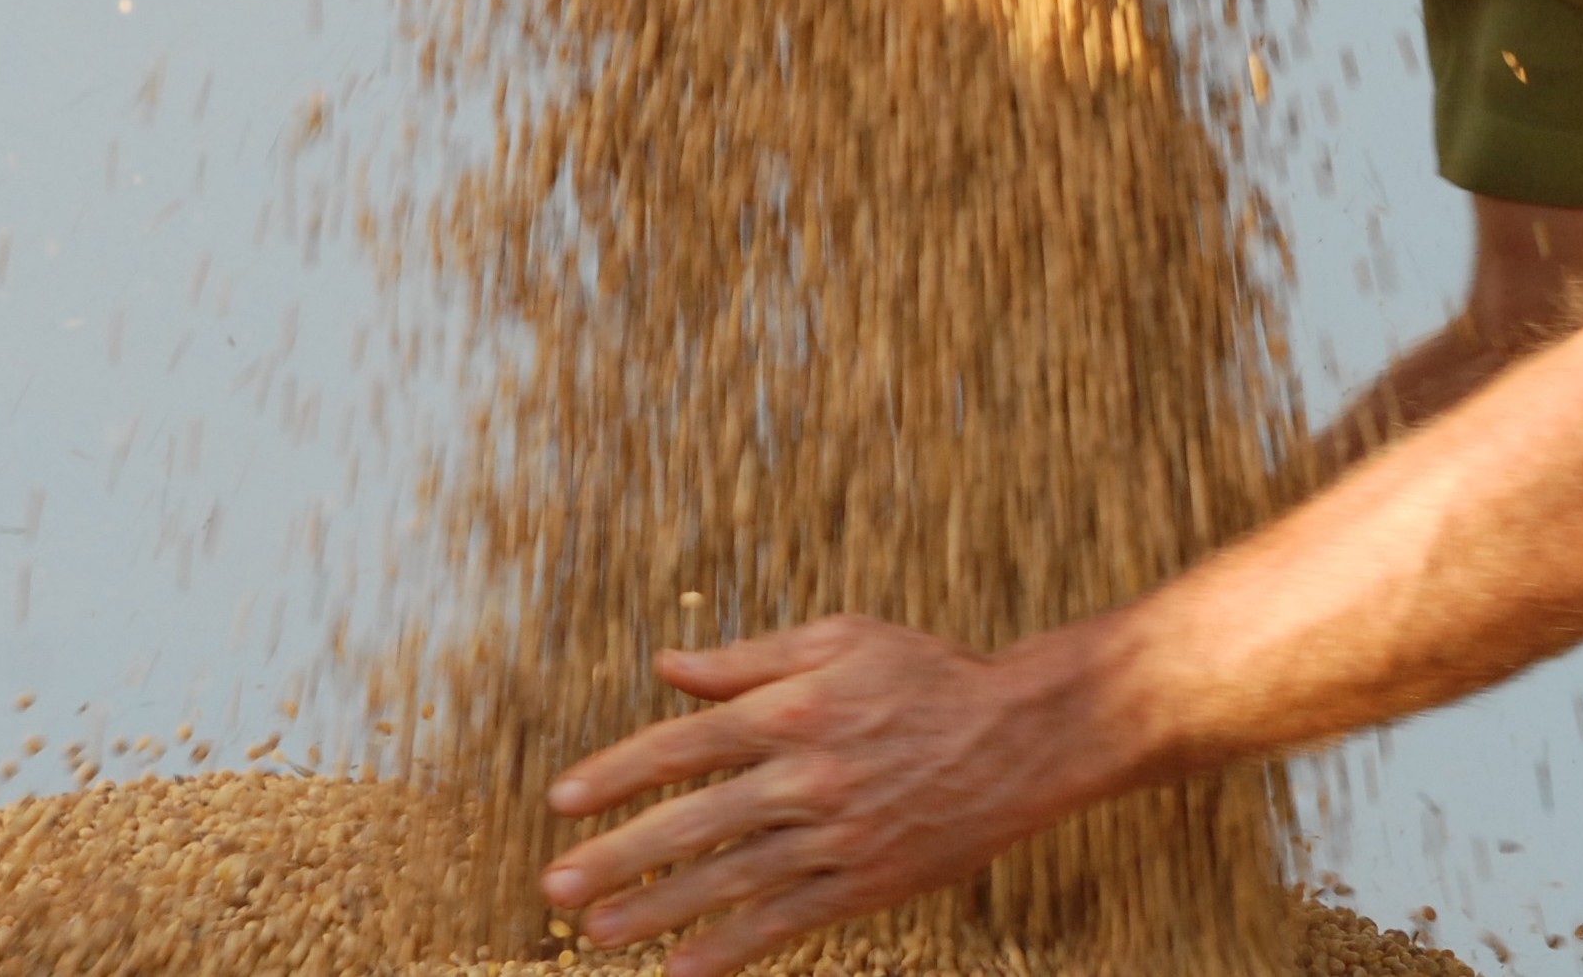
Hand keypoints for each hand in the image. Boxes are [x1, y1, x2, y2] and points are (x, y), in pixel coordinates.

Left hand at [540, 614, 1134, 976]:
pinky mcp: (867, 882)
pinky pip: (788, 921)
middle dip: (617, 858)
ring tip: (598, 935)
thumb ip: (749, 661)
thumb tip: (667, 667)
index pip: (682, 745)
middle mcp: (806, 777)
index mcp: (793, 709)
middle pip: (692, 823)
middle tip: (556, 886)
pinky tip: (686, 969)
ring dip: (658, 910)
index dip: (616, 774)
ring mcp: (837, 837)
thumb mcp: (841, 639)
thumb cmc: (929, 674)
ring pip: (731, 880)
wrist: (1025, 736)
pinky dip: (734, 949)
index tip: (562, 801)